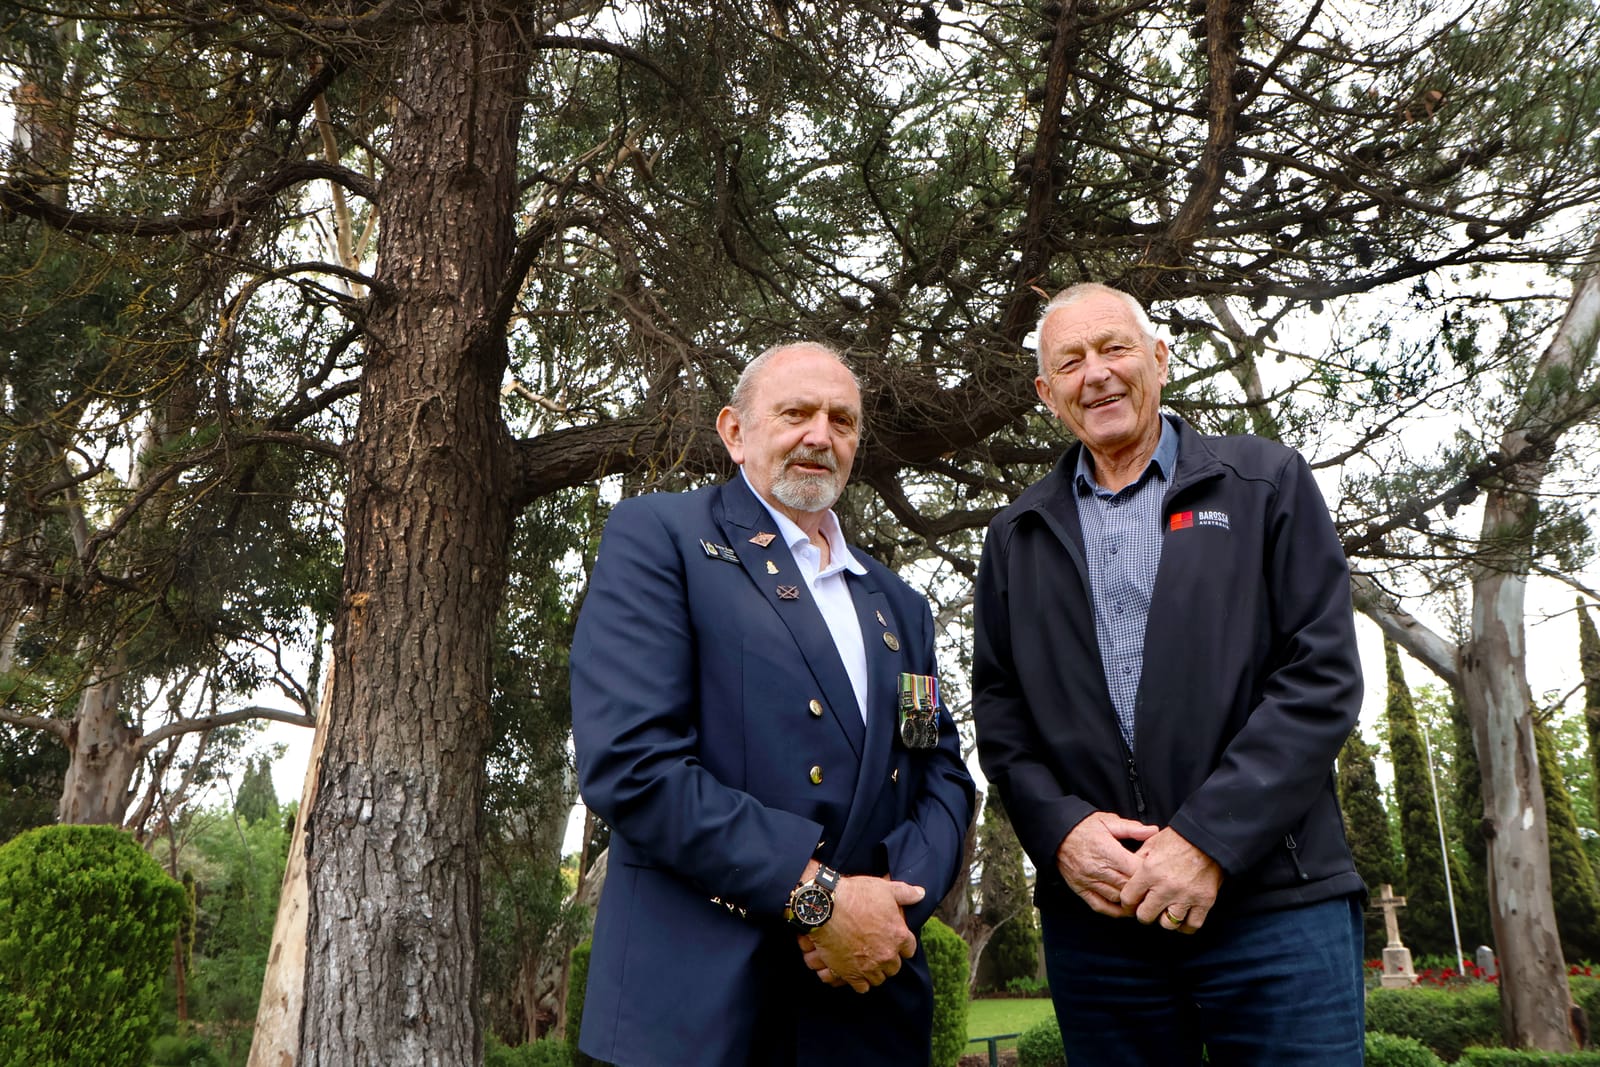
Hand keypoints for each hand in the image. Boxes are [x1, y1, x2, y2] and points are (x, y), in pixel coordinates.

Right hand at [797, 875, 922, 991]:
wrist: (826, 907)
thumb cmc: (856, 895)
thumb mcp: (884, 888)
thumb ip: (905, 893)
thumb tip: (921, 894)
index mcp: (898, 935)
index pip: (909, 949)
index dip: (902, 945)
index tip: (893, 940)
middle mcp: (887, 954)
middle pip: (894, 967)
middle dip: (888, 960)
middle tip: (877, 950)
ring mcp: (869, 966)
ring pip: (879, 978)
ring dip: (874, 971)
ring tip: (866, 962)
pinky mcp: (851, 974)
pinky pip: (862, 987)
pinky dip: (860, 982)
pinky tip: (855, 972)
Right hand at [1056, 812, 1157, 916]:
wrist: (1056, 834)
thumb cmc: (1083, 827)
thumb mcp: (1107, 821)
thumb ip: (1131, 828)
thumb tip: (1153, 831)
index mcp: (1106, 850)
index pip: (1134, 869)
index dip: (1148, 871)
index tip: (1156, 870)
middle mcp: (1097, 868)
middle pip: (1128, 885)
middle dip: (1143, 887)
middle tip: (1154, 887)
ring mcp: (1088, 881)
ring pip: (1117, 898)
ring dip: (1131, 900)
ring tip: (1143, 898)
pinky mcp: (1080, 889)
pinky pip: (1101, 906)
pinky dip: (1115, 911)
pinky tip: (1125, 909)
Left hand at [1119, 826, 1221, 932]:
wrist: (1209, 836)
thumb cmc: (1179, 838)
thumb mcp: (1151, 844)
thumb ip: (1138, 861)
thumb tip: (1128, 876)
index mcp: (1150, 872)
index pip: (1128, 899)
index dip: (1127, 903)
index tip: (1131, 903)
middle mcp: (1166, 887)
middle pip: (1145, 916)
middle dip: (1144, 913)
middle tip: (1148, 908)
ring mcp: (1186, 896)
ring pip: (1168, 924)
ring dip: (1165, 920)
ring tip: (1166, 912)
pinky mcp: (1204, 901)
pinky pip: (1192, 925)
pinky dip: (1186, 925)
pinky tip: (1182, 918)